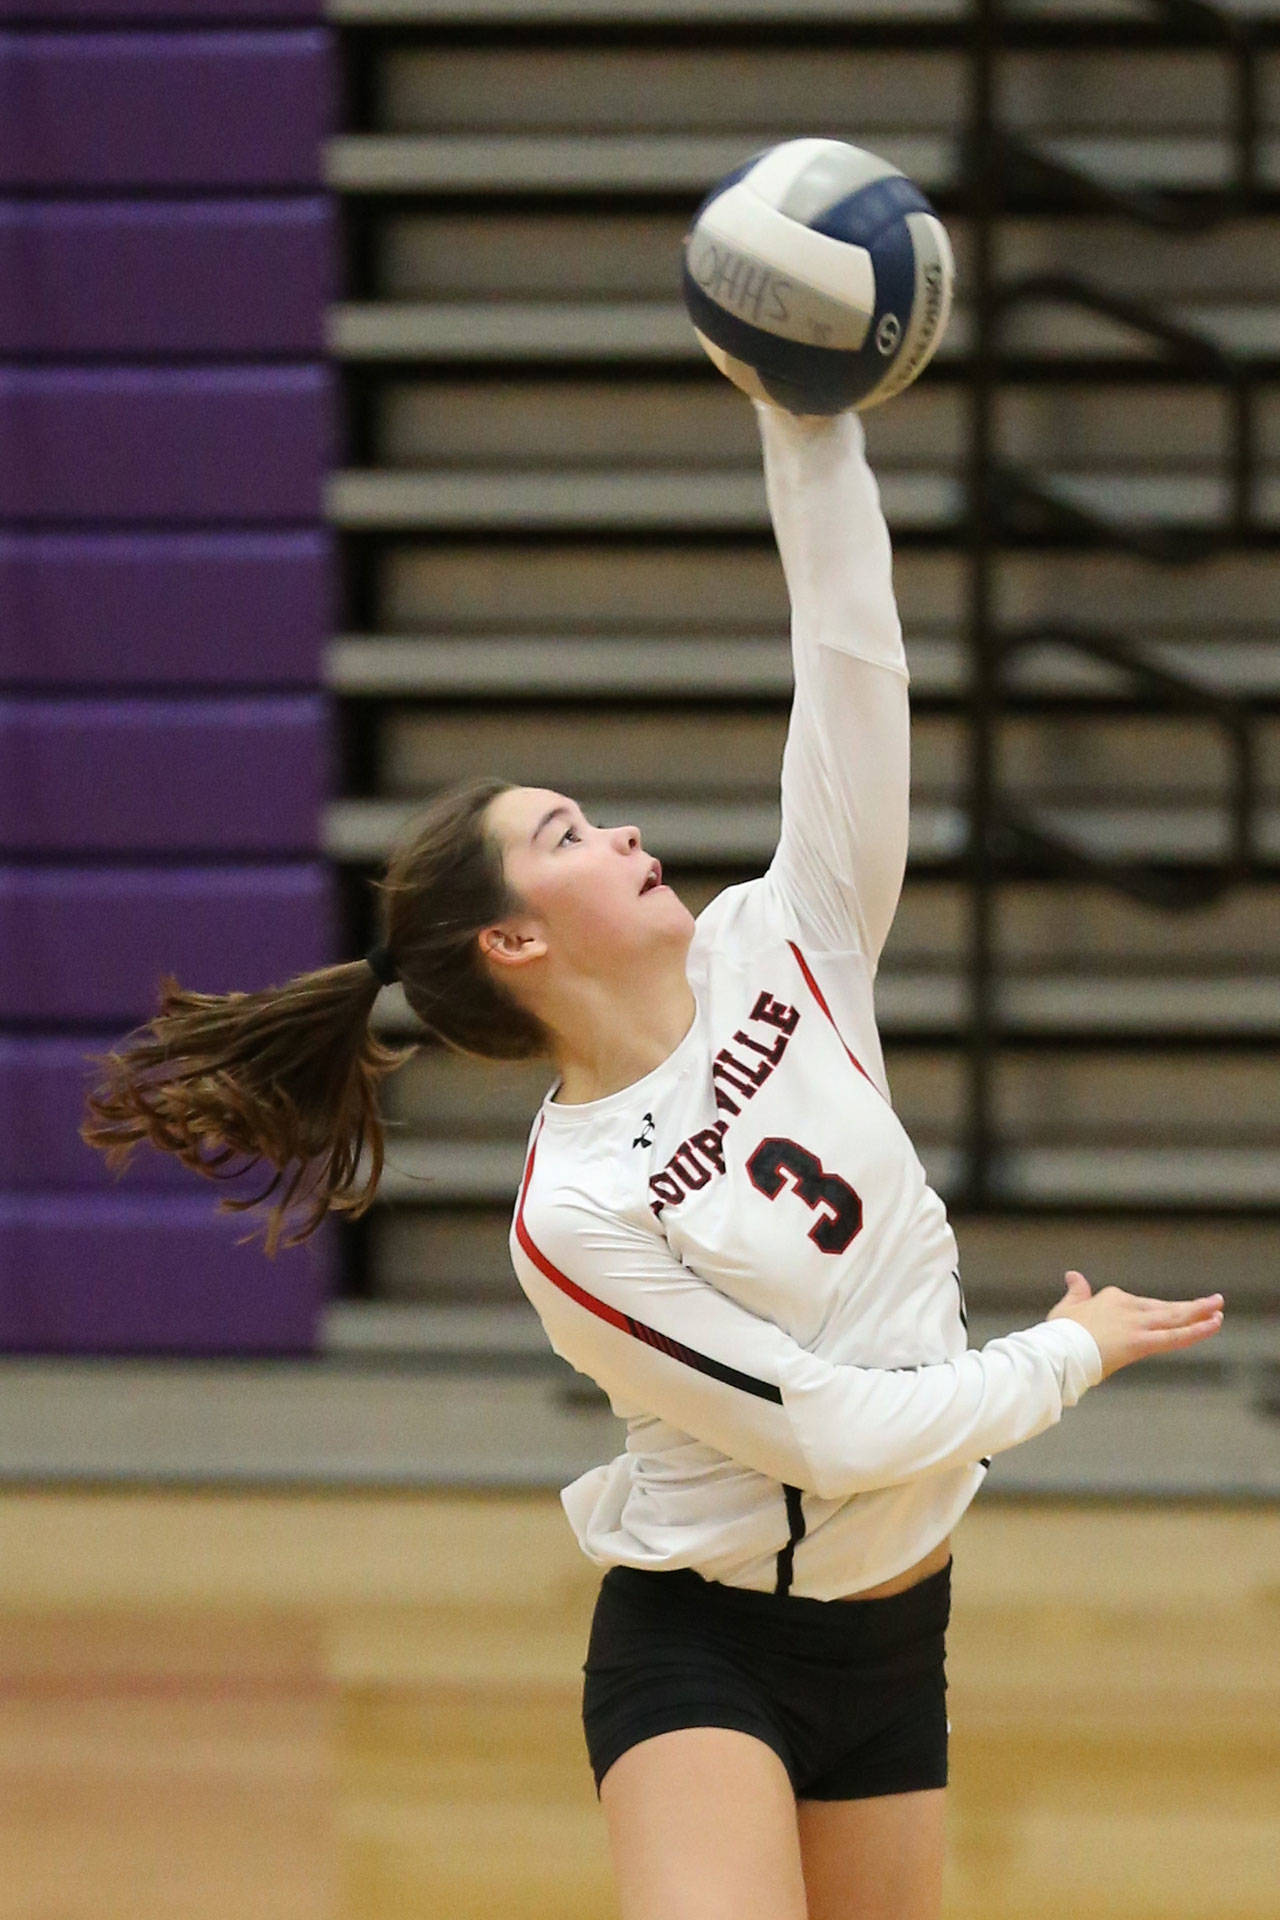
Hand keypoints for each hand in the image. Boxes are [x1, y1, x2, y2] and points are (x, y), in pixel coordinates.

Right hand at [1045, 1271, 1223, 1380]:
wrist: (1059, 1350)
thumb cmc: (1060, 1332)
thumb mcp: (1067, 1307)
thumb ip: (1076, 1291)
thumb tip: (1072, 1274)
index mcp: (1113, 1299)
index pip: (1142, 1305)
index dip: (1155, 1314)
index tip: (1162, 1319)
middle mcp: (1129, 1307)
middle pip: (1166, 1308)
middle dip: (1191, 1306)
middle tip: (1213, 1302)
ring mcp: (1137, 1325)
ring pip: (1175, 1318)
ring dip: (1200, 1312)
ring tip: (1218, 1308)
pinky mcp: (1141, 1342)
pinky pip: (1175, 1337)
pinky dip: (1197, 1330)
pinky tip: (1213, 1324)